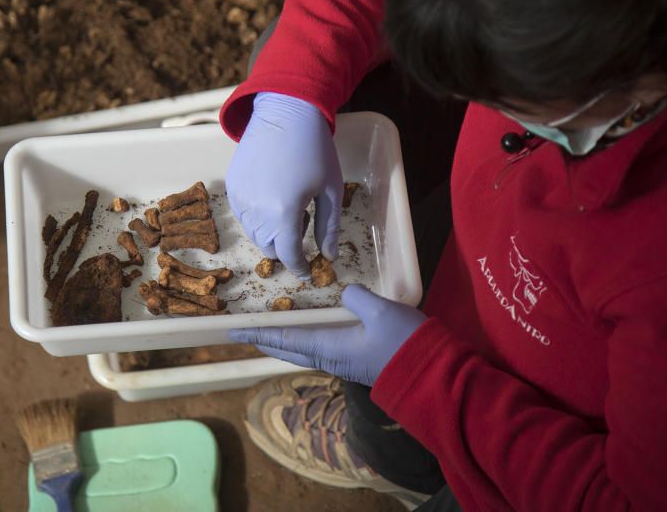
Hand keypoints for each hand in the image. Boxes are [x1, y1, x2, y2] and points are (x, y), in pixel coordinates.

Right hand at [226, 92, 342, 277]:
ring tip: (288, 205)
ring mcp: (240, 199)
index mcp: (284, 215)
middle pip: (269, 248)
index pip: (289, 256)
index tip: (307, 271)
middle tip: (303, 222)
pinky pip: (244, 214)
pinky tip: (273, 194)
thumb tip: (329, 257)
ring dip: (271, 231)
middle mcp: (257, 212)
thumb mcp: (330, 191)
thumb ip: (328, 228)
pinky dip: (257, 216)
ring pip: (254, 233)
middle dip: (286, 246)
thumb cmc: (315, 151)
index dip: (299, 267)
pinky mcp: (232, 187)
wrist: (286, 113)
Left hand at [229, 284, 425, 386]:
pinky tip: (311, 332)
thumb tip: (346, 293)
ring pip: (304, 351)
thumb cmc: (404, 343)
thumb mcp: (380, 310)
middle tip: (247, 333)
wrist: (432, 374)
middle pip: (289, 349)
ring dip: (286, 341)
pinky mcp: (356, 360)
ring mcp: (344, 361)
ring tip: (272, 331)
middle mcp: (330, 358)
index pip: (284, 339)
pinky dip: (305, 340)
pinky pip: (320, 349)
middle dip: (267, 340)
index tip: (234, 332)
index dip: (258, 333)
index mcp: (328, 347)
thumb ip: (356, 297)